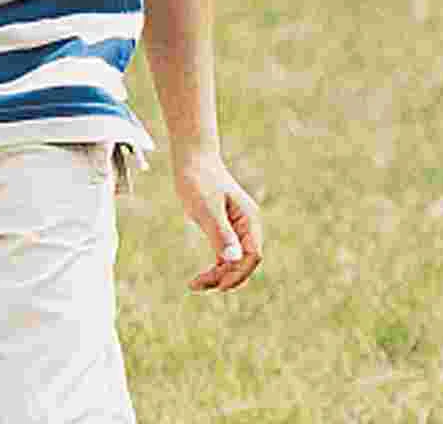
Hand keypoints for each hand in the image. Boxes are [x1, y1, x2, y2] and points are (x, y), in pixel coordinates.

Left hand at [174, 149, 262, 291]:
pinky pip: (225, 254)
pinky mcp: (225, 227)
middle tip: (198, 286)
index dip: (237, 274)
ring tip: (196, 285)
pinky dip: (215, 266)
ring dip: (219, 275)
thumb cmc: (198, 178)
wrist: (191, 156)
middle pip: (244, 262)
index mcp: (249, 220)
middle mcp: (248, 226)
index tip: (218, 286)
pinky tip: (201, 276)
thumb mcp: (206, 207)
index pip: (251, 257)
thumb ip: (221, 233)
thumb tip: (233, 260)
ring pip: (234, 261)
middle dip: (226, 278)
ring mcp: (238, 227)